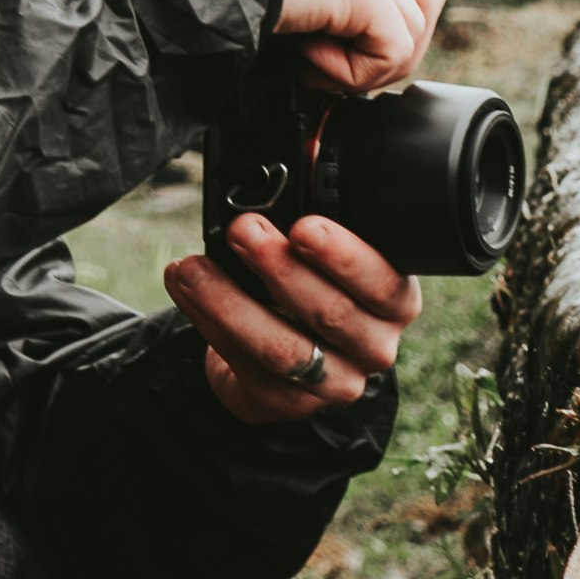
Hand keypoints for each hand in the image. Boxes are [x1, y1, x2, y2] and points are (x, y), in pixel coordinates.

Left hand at [169, 211, 421, 428]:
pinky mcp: (289, 404)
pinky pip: (245, 363)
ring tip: (193, 267)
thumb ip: (315, 226)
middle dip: (278, 267)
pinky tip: (186, 288)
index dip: (344, 256)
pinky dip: (208, 320)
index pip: (381, 282)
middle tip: (241, 229)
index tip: (303, 226)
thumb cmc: (310, 289)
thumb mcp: (326, 257)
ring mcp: (334, 383)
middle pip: (330, 313)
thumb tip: (280, 174)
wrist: (287, 355)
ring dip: (230, 300)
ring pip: (282, 347)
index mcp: (393, 301)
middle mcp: (374, 347)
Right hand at [263, 0, 445, 93]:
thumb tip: (326, 39)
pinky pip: (392, 47)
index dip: (387, 12)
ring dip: (370, 65)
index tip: (339, 40)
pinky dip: (355, 73)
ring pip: (414, 26)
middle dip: (393, 46)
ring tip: (316, 69)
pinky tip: (307, 65)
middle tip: (337, 68)